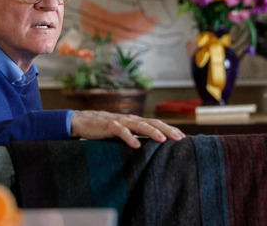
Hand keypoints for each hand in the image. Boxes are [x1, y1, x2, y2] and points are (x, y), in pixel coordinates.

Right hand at [70, 111, 185, 148]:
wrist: (83, 121)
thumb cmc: (106, 129)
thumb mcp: (124, 133)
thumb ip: (136, 137)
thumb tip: (152, 148)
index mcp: (136, 121)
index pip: (156, 124)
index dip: (170, 129)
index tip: (183, 137)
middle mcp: (131, 119)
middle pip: (153, 123)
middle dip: (167, 130)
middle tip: (180, 138)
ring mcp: (121, 121)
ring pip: (139, 125)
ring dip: (152, 132)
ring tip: (162, 139)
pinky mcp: (109, 126)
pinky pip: (121, 132)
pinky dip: (129, 138)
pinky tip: (136, 146)